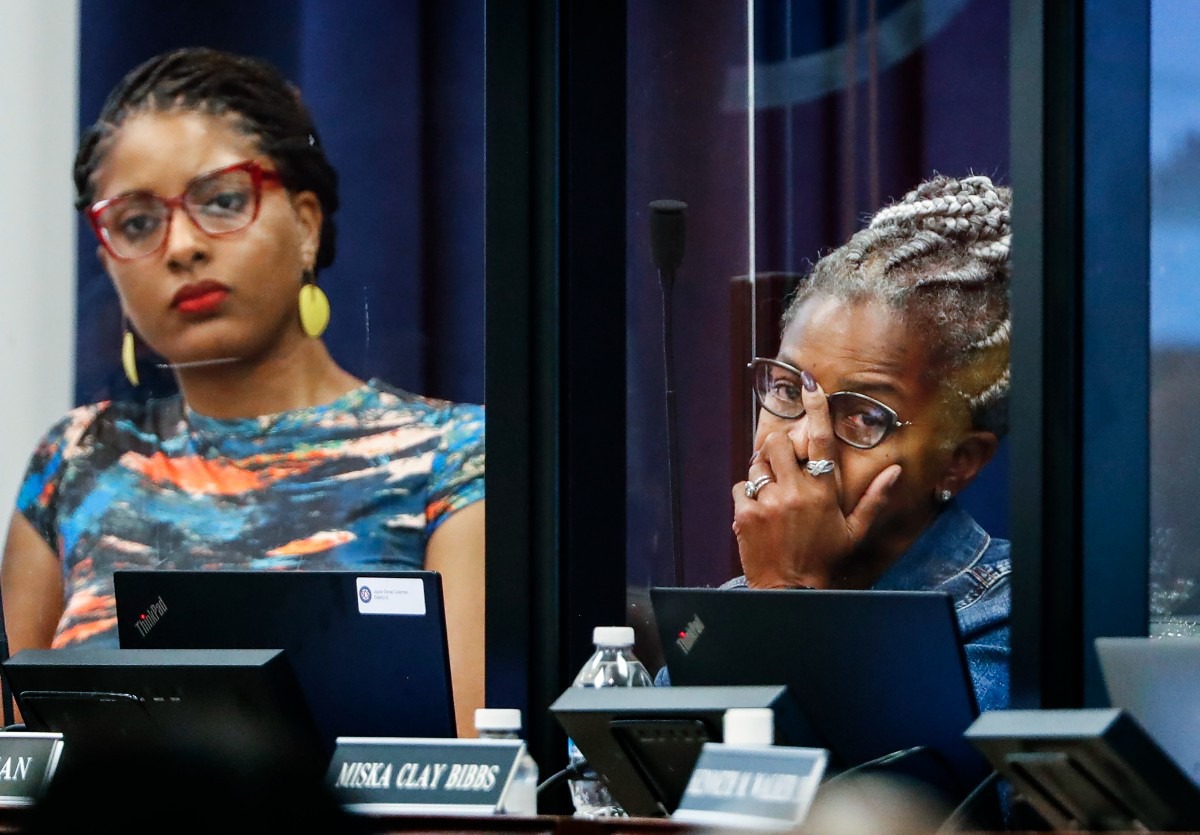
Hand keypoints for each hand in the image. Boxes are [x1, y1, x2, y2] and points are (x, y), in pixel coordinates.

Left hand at [731, 377, 900, 588]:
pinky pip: (739, 488)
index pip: (822, 439)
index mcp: (823, 492)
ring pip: (756, 465)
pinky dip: (746, 495)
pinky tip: (759, 511)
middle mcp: (794, 492)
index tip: (810, 383)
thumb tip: (896, 471)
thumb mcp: (855, 532)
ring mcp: (766, 502)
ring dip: (763, 472)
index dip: (816, 407)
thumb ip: (875, 499)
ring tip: (773, 494)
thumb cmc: (825, 560)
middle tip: (784, 463)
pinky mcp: (744, 514)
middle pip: (777, 443)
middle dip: (779, 447)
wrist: (789, 591)